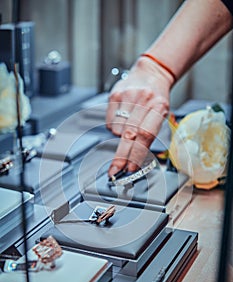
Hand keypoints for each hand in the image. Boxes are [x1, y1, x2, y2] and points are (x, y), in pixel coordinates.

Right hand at [106, 56, 172, 176]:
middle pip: (129, 135)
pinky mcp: (115, 94)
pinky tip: (121, 120)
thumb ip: (149, 134)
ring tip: (128, 128)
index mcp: (159, 107)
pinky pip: (110, 121)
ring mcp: (128, 96)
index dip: (136, 154)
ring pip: (117, 130)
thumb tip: (136, 160)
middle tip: (115, 172)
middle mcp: (143, 100)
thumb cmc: (157, 98)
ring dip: (120, 137)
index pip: (145, 136)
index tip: (130, 169)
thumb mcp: (161, 114)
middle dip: (121, 157)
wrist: (151, 73)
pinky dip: (114, 127)